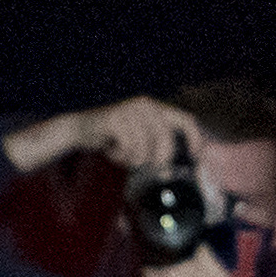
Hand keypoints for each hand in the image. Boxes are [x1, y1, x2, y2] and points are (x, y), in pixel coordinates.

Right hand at [4, 96, 202, 176]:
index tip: (195, 157)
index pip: (186, 120)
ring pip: (146, 147)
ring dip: (134, 159)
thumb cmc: (113, 139)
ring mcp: (130, 109)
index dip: (194, 139)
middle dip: (158, 159)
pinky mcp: (115, 118)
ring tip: (123, 156)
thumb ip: (157, 148)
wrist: (80, 130)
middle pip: (166, 140)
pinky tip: (112, 151)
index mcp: (156, 109)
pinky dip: (121, 156)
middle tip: (144, 167)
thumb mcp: (140, 141)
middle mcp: (146, 104)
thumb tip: (171, 172)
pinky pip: (129, 147)